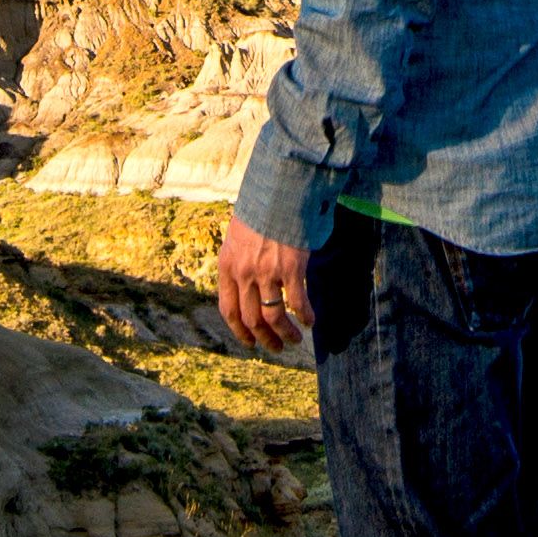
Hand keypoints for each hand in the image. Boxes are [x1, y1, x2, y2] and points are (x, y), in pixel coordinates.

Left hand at [215, 219, 312, 353]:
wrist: (278, 189)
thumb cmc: (260, 211)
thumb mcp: (237, 237)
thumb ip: (238, 262)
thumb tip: (244, 285)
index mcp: (227, 266)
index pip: (228, 310)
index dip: (239, 331)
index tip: (250, 343)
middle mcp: (244, 273)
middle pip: (251, 319)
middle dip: (264, 338)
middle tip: (276, 347)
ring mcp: (267, 272)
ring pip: (274, 317)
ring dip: (285, 333)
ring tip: (295, 339)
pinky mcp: (291, 268)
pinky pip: (297, 302)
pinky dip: (305, 315)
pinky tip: (310, 321)